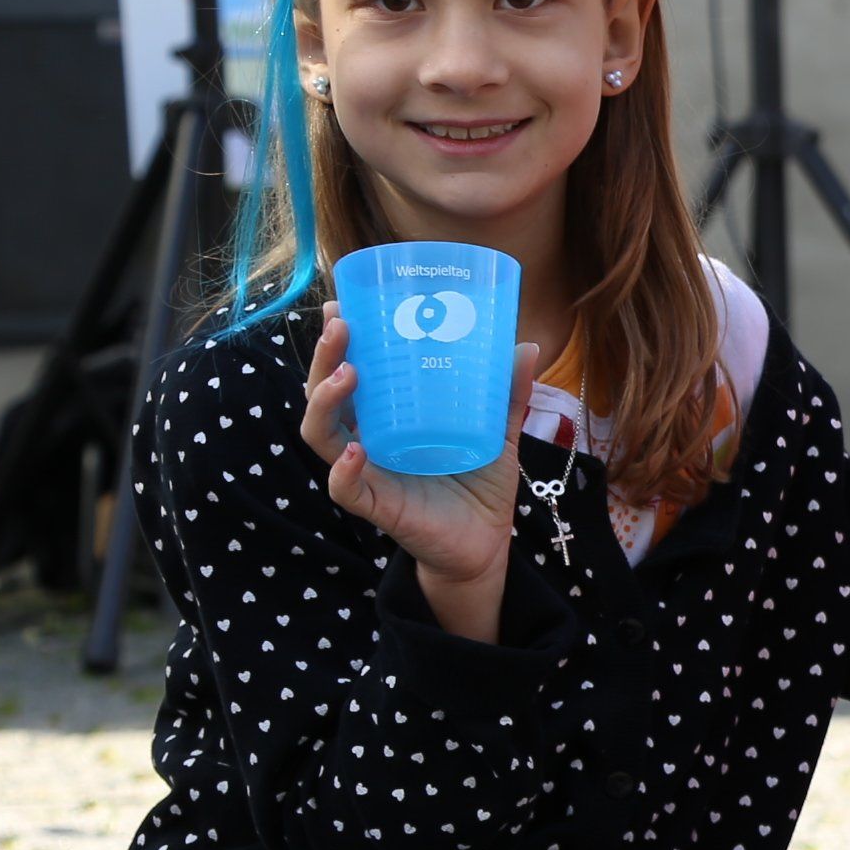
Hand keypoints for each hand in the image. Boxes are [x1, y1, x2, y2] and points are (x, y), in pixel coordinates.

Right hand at [300, 304, 541, 641]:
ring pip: (322, 434)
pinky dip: (344, 471)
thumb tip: (526, 346)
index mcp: (387, 417)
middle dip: (325, 357)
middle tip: (341, 325)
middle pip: (324, 394)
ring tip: (347, 374)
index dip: (339, 341)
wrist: (485, 546)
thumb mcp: (497, 434)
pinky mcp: (377, 506)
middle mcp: (367, 439)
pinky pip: (346, 488)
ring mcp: (366, 472)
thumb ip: (507, 396)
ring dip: (326, 401)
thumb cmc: (479, 487)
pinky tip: (356, 452)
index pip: (349, 371)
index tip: (343, 303)